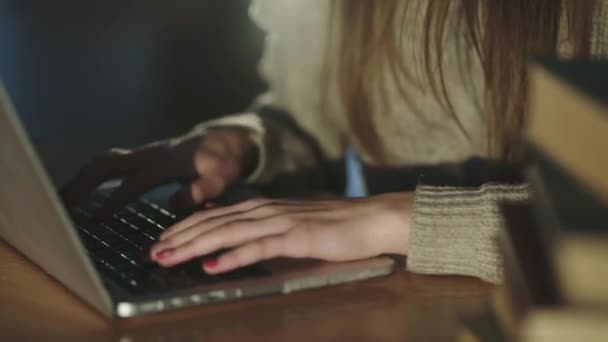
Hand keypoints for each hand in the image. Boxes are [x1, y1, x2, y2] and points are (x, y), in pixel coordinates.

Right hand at [61, 127, 256, 217]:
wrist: (227, 139)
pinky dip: (93, 175)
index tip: (96, 219)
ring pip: (106, 160)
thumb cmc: (224, 161)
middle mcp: (151, 154)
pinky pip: (112, 163)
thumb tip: (174, 204)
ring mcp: (145, 153)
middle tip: (61, 205)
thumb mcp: (221, 178)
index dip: (115, 200)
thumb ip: (200, 190)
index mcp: (167, 162)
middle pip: (108, 163)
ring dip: (82, 178)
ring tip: (63, 199)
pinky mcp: (143, 156)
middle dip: (83, 182)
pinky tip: (83, 191)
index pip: (135, 182)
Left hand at [149, 193, 412, 273]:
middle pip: (213, 222)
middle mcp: (266, 210)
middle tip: (151, 252)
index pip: (214, 216)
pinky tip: (212, 266)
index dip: (184, 227)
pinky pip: (259, 247)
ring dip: (194, 245)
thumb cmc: (334, 224)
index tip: (160, 240)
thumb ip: (261, 226)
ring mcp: (281, 222)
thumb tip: (229, 229)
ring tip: (168, 257)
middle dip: (178, 237)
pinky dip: (232, 257)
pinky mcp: (297, 237)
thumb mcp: (291, 221)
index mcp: (263, 207)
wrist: (371, 218)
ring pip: (227, 232)